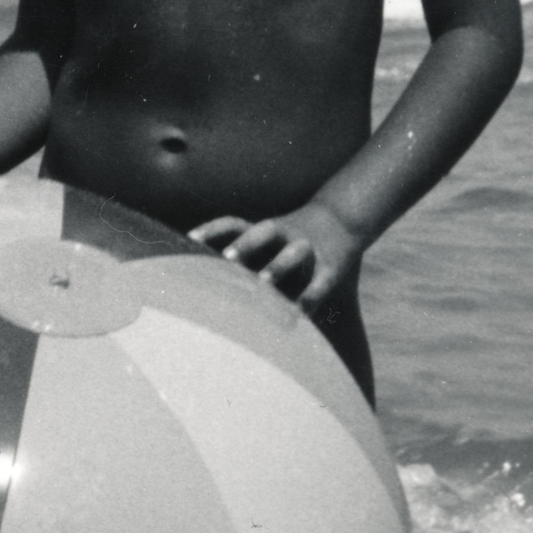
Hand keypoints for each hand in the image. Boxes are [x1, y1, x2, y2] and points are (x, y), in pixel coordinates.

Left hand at [189, 201, 363, 311]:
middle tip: (227, 258)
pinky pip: (321, 281)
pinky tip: (300, 313)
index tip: (189, 240)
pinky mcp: (331, 266)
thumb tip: (194, 279)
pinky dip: (311, 295)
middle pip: (264, 231)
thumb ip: (237, 261)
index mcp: (264, 230)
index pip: (233, 223)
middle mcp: (284, 234)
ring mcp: (309, 248)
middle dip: (247, 243)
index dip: (212, 229)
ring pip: (295, 252)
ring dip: (279, 265)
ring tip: (264, 282)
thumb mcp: (265, 243)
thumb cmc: (288, 243)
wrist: (342, 220)